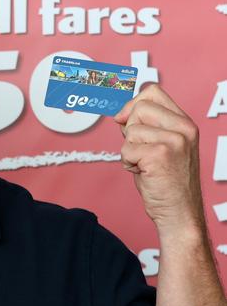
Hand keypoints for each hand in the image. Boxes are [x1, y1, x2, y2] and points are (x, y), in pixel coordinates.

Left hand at [114, 85, 204, 236]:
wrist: (179, 212)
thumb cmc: (166, 181)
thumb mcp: (161, 146)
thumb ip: (146, 127)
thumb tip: (120, 112)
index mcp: (184, 123)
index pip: (153, 92)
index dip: (131, 103)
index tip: (123, 119)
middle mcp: (183, 128)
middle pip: (139, 107)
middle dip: (129, 129)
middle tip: (140, 151)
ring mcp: (174, 140)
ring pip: (130, 130)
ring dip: (129, 149)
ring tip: (144, 164)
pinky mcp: (160, 154)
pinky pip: (126, 149)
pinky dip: (127, 162)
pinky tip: (143, 172)